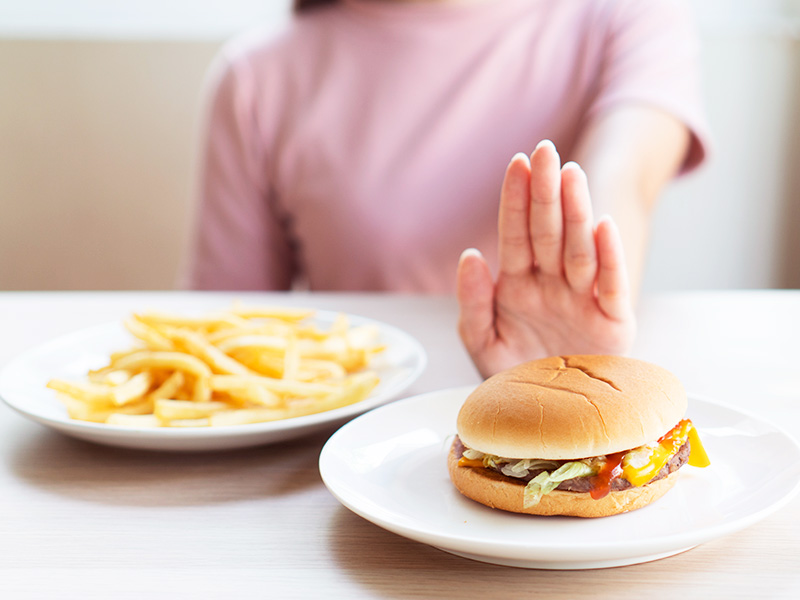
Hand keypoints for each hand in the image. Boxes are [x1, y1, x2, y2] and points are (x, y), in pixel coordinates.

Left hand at [456, 140, 635, 378]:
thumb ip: (472, 302)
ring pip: (579, 248)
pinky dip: (608, 257)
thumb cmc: (514, 378)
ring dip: (576, 213)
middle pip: (548, 231)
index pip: (516, 234)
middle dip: (545, 192)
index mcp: (517, 285)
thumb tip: (470, 255)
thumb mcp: (481, 344)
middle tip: (544, 150)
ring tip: (571, 176)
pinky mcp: (612, 320)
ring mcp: (582, 299)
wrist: (551, 419)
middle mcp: (551, 284)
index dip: (515, 200)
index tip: (515, 163)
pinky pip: (610, 284)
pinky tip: (603, 226)